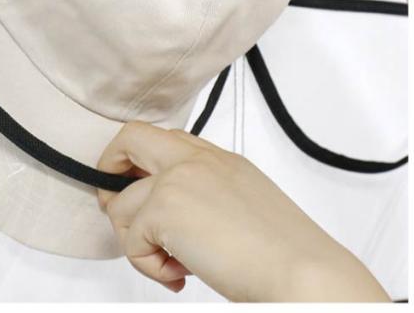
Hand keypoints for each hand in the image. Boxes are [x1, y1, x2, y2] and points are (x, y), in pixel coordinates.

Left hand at [97, 121, 389, 301]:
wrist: (304, 272)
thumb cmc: (283, 250)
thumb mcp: (243, 200)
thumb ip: (205, 192)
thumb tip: (168, 215)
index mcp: (216, 157)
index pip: (162, 139)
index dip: (140, 162)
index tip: (137, 188)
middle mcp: (195, 159)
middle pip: (129, 138)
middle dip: (110, 173)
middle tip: (122, 211)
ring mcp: (177, 179)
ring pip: (119, 203)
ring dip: (136, 241)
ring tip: (173, 263)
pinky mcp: (164, 207)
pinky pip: (130, 240)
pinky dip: (148, 266)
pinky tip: (181, 275)